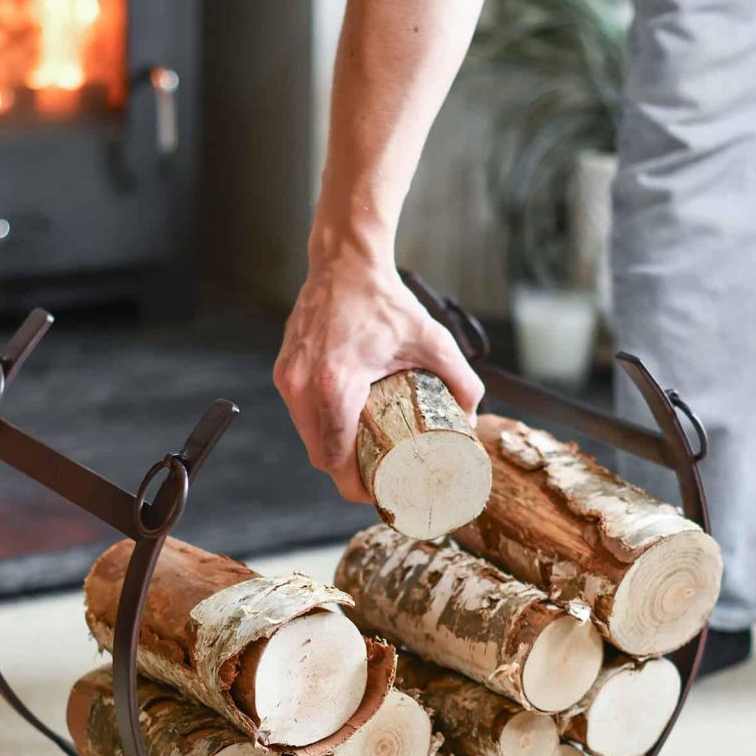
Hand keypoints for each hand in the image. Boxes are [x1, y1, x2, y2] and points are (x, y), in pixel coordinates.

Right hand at [274, 253, 484, 501]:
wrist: (345, 263)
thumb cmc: (384, 300)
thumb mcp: (432, 340)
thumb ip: (461, 381)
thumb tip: (472, 421)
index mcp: (335, 384)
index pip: (336, 458)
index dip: (356, 486)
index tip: (378, 493)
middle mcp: (303, 385)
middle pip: (320, 456)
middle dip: (347, 474)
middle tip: (378, 479)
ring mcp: (288, 377)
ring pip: (308, 437)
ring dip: (333, 453)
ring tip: (364, 458)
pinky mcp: (284, 370)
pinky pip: (301, 414)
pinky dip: (321, 428)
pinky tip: (346, 429)